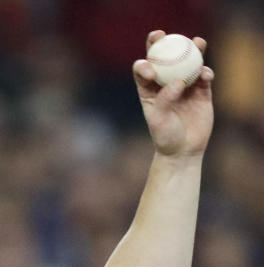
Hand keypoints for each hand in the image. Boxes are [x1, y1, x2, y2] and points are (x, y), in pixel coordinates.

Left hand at [133, 31, 213, 157]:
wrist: (183, 150)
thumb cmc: (164, 136)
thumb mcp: (159, 121)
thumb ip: (165, 100)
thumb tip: (178, 81)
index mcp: (148, 90)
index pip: (143, 70)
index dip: (143, 62)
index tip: (149, 67)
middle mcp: (165, 84)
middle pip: (163, 59)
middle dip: (162, 43)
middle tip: (164, 34)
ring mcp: (184, 85)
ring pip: (187, 62)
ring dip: (192, 50)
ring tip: (197, 42)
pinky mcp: (202, 91)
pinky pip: (204, 76)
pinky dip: (205, 72)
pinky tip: (205, 74)